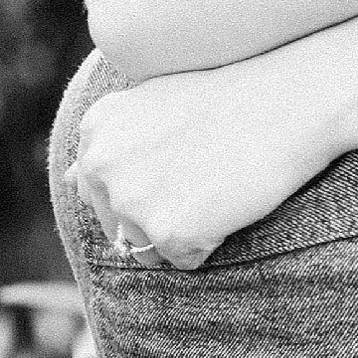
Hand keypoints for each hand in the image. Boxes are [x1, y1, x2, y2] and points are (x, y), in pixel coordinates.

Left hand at [71, 53, 339, 268]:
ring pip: (150, 250)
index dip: (150, 186)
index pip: (102, 194)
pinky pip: (187, 260)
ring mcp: (131, 201)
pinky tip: (230, 201)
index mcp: (95, 132)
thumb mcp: (155, 105)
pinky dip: (212, 241)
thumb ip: (110, 143)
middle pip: (121, 227)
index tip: (184, 164)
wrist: (289, 101)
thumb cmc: (234, 97)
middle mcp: (101, 167)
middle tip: (206, 173)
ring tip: (217, 184)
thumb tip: (68, 178)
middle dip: (162, 213)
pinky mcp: (168, 233)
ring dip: (186, 229)